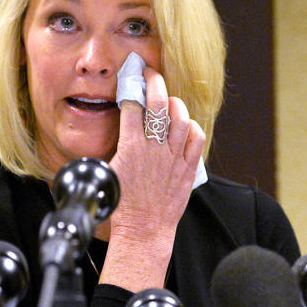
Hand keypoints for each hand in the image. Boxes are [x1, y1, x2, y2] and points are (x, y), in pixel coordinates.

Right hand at [102, 65, 204, 289]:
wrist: (143, 231)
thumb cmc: (122, 207)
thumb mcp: (110, 172)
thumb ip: (117, 148)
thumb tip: (121, 130)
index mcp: (131, 148)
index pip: (133, 106)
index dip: (133, 86)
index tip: (133, 76)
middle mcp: (154, 149)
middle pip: (159, 104)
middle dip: (155, 82)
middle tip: (152, 75)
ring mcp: (173, 158)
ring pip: (180, 118)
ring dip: (175, 104)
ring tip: (169, 101)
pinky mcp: (187, 169)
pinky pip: (196, 139)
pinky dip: (191, 128)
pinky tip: (184, 127)